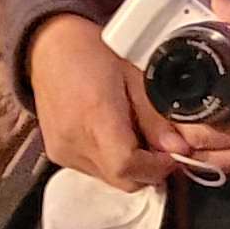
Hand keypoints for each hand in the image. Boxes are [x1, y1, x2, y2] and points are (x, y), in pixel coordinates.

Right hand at [27, 18, 177, 188]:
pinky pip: (93, 171)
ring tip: (133, 134)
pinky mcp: (57, 154)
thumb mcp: (136, 77)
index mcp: (95, 116)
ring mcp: (63, 150)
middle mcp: (75, 140)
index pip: (127, 166)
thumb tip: (178, 147)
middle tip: (160, 147)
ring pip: (110, 179)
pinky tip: (113, 136)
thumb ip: (156, 118)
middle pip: (122, 180)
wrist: (51, 48)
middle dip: (148, 170)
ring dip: (129, 166)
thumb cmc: (93, 53)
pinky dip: (110, 161)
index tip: (172, 155)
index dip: (157, 167)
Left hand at [157, 0, 229, 177]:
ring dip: (201, 148)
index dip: (176, 116)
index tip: (168, 94)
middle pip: (200, 154)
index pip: (195, 132)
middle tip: (177, 106)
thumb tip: (215, 0)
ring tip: (193, 120)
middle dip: (183, 133)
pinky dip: (222, 154)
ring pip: (217, 165)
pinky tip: (220, 131)